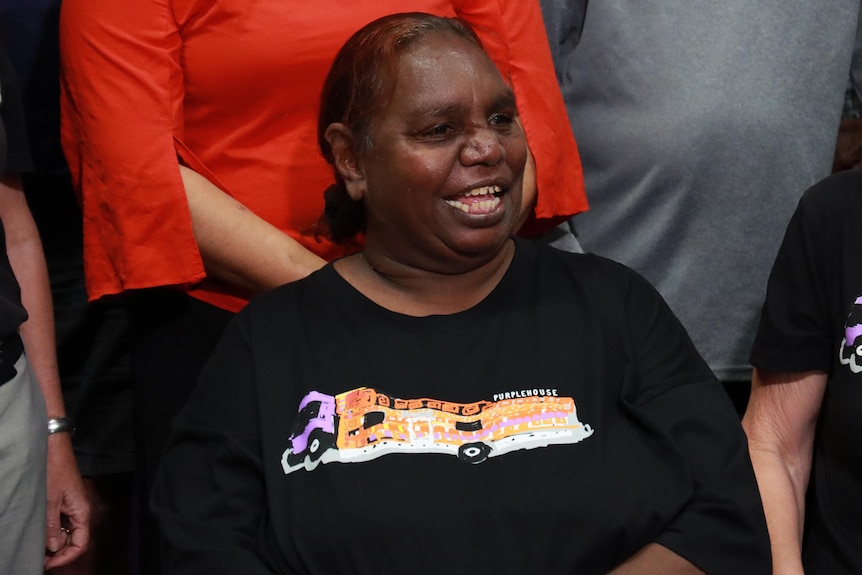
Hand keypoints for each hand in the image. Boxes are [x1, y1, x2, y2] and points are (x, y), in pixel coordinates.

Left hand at [44, 432, 89, 568]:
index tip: (49, 563)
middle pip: (75, 539)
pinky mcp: (64, 500)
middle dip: (59, 552)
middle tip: (40, 557)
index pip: (81, 543)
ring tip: (38, 547)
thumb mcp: (49, 501)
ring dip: (55, 541)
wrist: (53, 447)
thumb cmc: (54, 470)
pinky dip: (53, 530)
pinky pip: (62, 521)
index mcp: (81, 511)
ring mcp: (72, 505)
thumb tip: (54, 547)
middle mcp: (79, 510)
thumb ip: (53, 526)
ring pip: (67, 531)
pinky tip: (41, 532)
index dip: (66, 557)